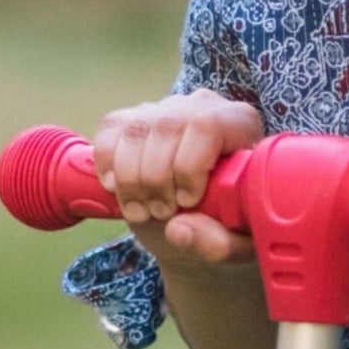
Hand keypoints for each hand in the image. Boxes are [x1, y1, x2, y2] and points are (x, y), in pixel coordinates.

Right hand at [93, 88, 262, 268]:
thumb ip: (220, 242)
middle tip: (162, 214)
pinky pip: (111, 127)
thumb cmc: (227, 226)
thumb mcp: (236, 243)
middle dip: (156, 179)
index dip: (189, 165)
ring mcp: (166, 108)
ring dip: (131, 178)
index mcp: (241, 123)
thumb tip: (178, 229)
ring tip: (142, 212)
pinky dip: (108, 163)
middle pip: (168, 127)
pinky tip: (116, 189)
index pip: (208, 126)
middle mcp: (204, 106)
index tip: (187, 201)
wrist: (199, 222)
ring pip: (136, 129)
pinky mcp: (135, 117)